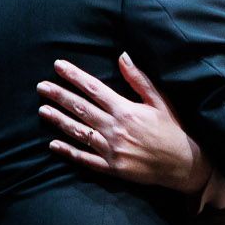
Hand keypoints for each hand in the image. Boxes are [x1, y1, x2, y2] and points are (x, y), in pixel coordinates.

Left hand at [38, 54, 209, 192]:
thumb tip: (122, 56)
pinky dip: (68, 151)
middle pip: (81, 108)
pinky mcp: (111, 168)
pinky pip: (84, 158)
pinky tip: (53, 145)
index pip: (94, 88)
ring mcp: (111, 149)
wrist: (184, 165)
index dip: (74, 76)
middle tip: (41, 87)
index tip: (58, 66)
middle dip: (59, 96)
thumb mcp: (161, 101)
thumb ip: (139, 80)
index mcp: (126, 110)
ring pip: (78, 132)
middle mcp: (115, 129)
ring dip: (58, 120)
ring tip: (42, 110)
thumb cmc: (174, 130)